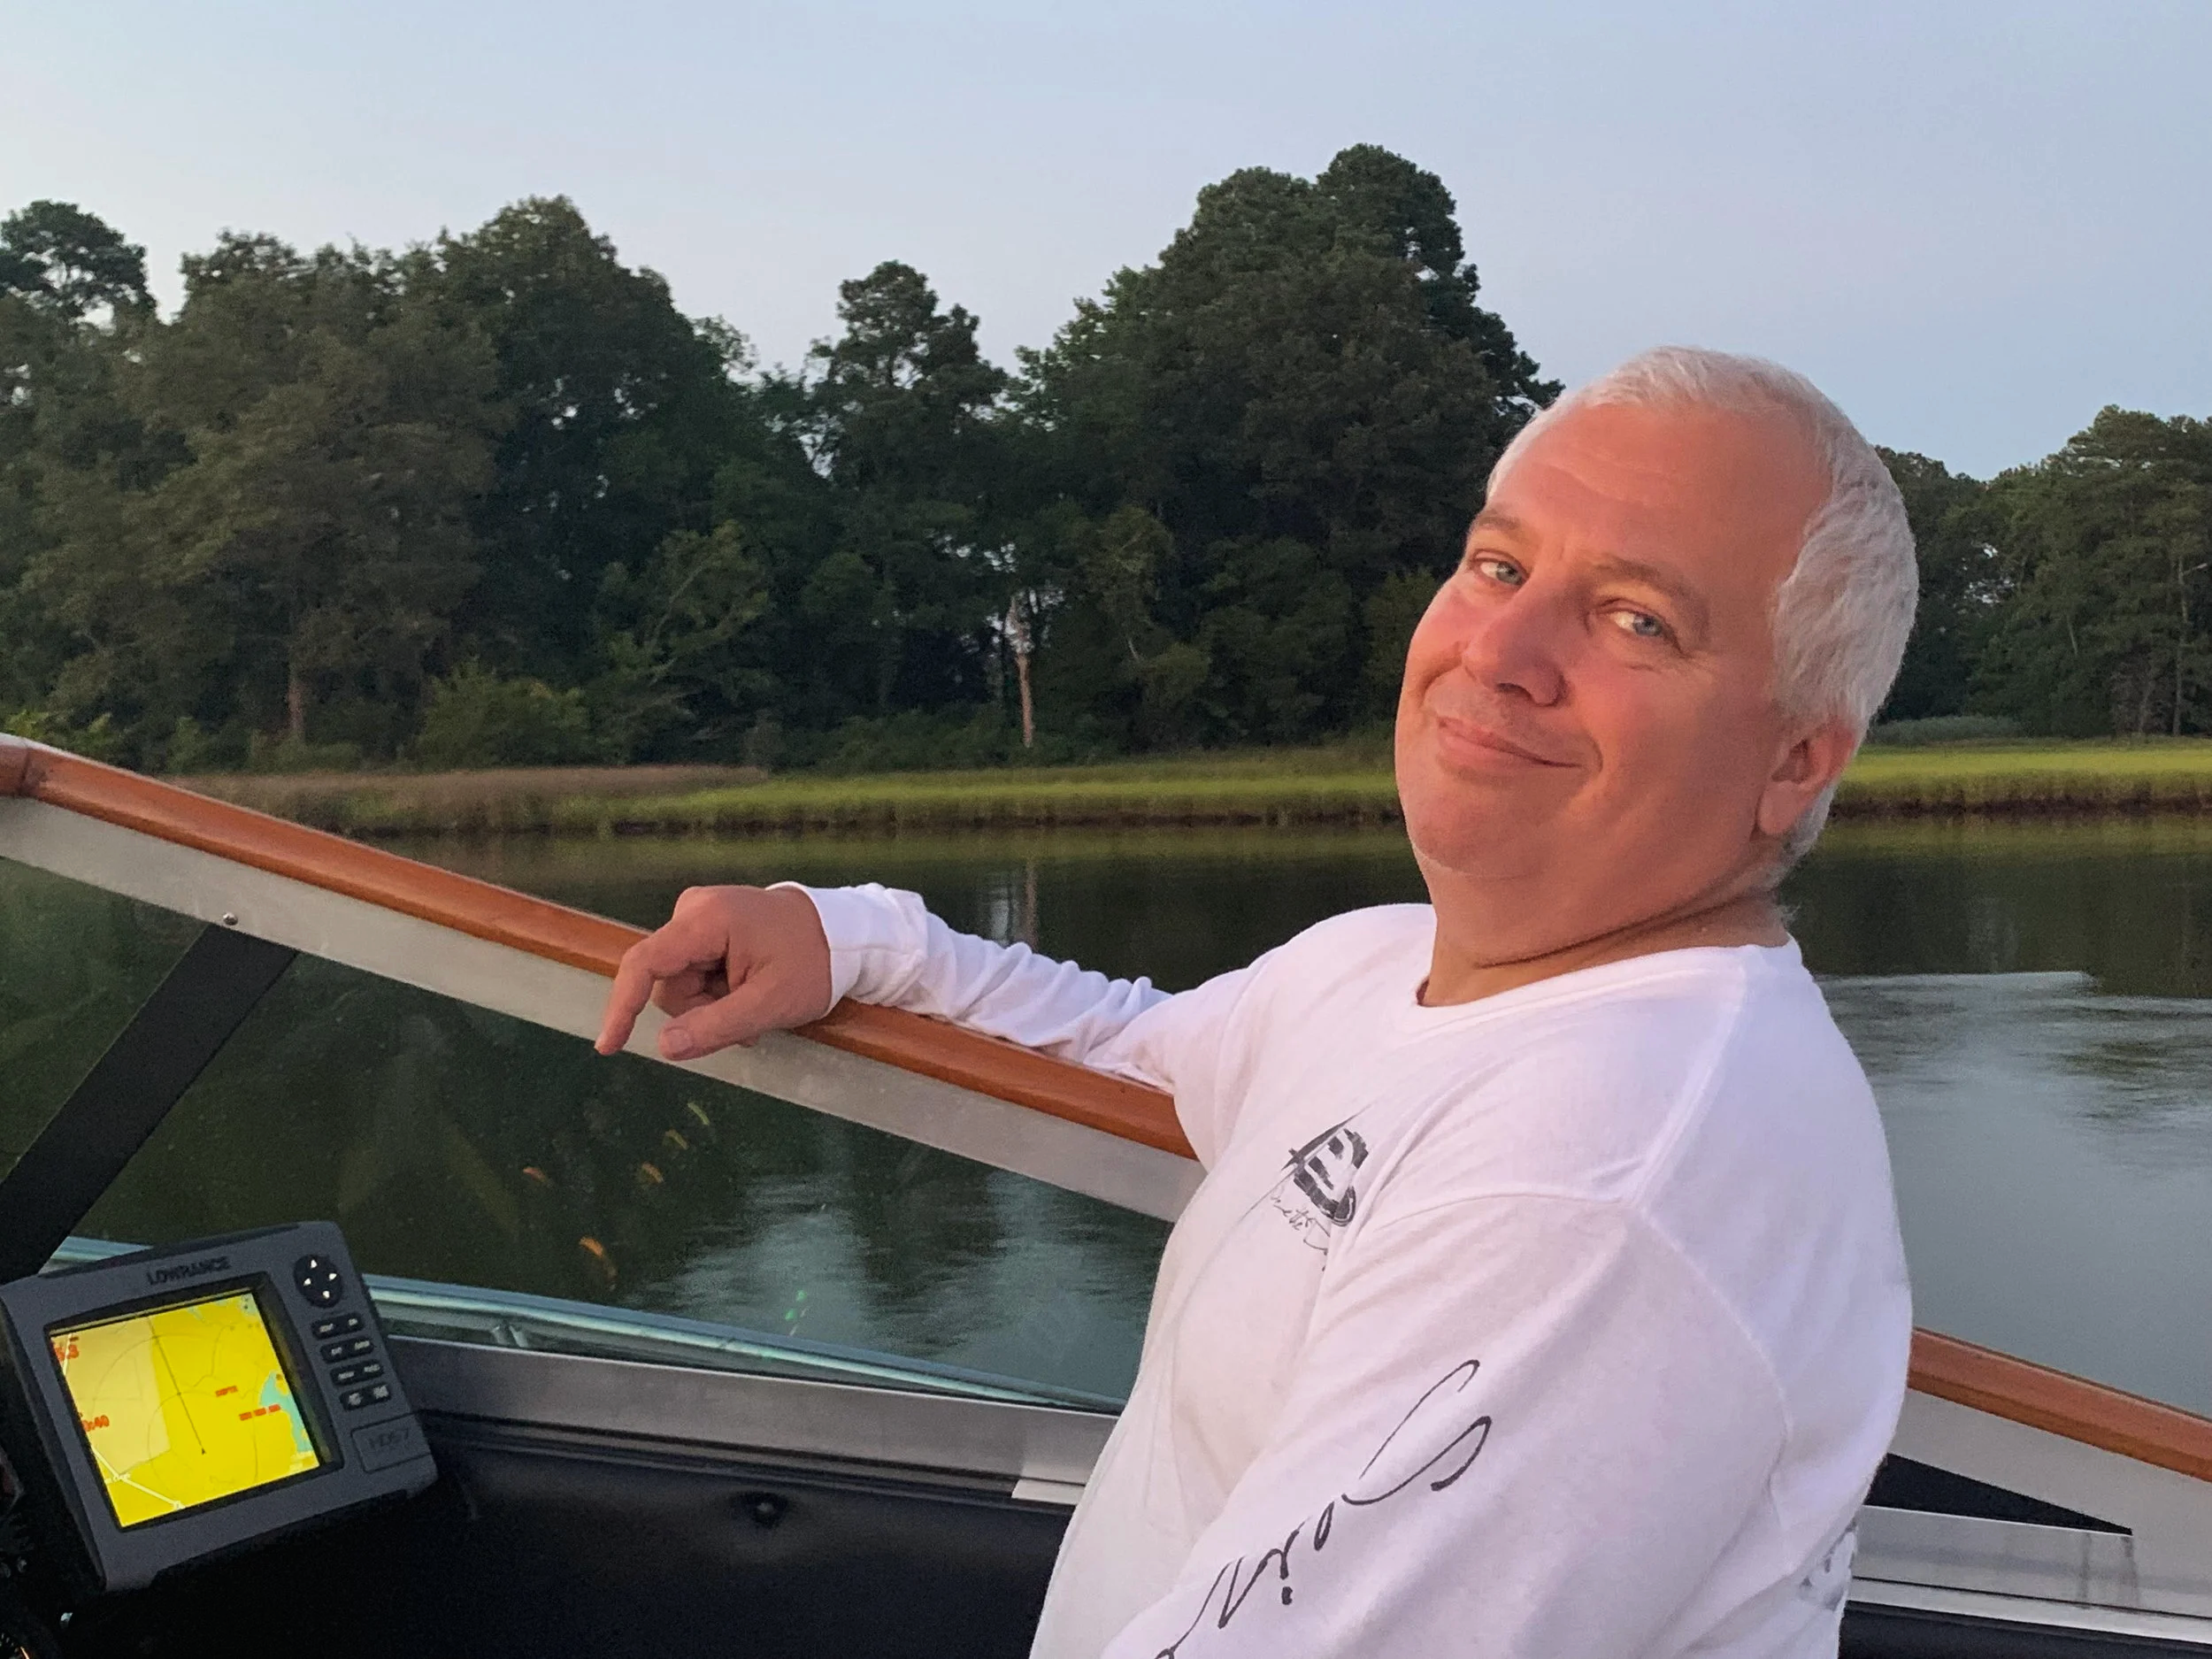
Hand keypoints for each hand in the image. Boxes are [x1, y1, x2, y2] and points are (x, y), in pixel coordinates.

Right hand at [594, 885, 833, 1061]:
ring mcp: (699, 916)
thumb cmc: (814, 964)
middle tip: (749, 1017)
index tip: (608, 1048)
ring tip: (755, 1002)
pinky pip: (694, 973)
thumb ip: (716, 1026)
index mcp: (708, 919)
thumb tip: (664, 1047)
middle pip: (668, 984)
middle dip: (702, 1011)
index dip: (621, 1007)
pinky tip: (748, 992)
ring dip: (713, 1005)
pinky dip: (718, 992)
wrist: (845, 933)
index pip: (644, 965)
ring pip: (681, 984)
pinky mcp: (706, 927)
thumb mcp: (771, 1004)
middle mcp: (693, 909)